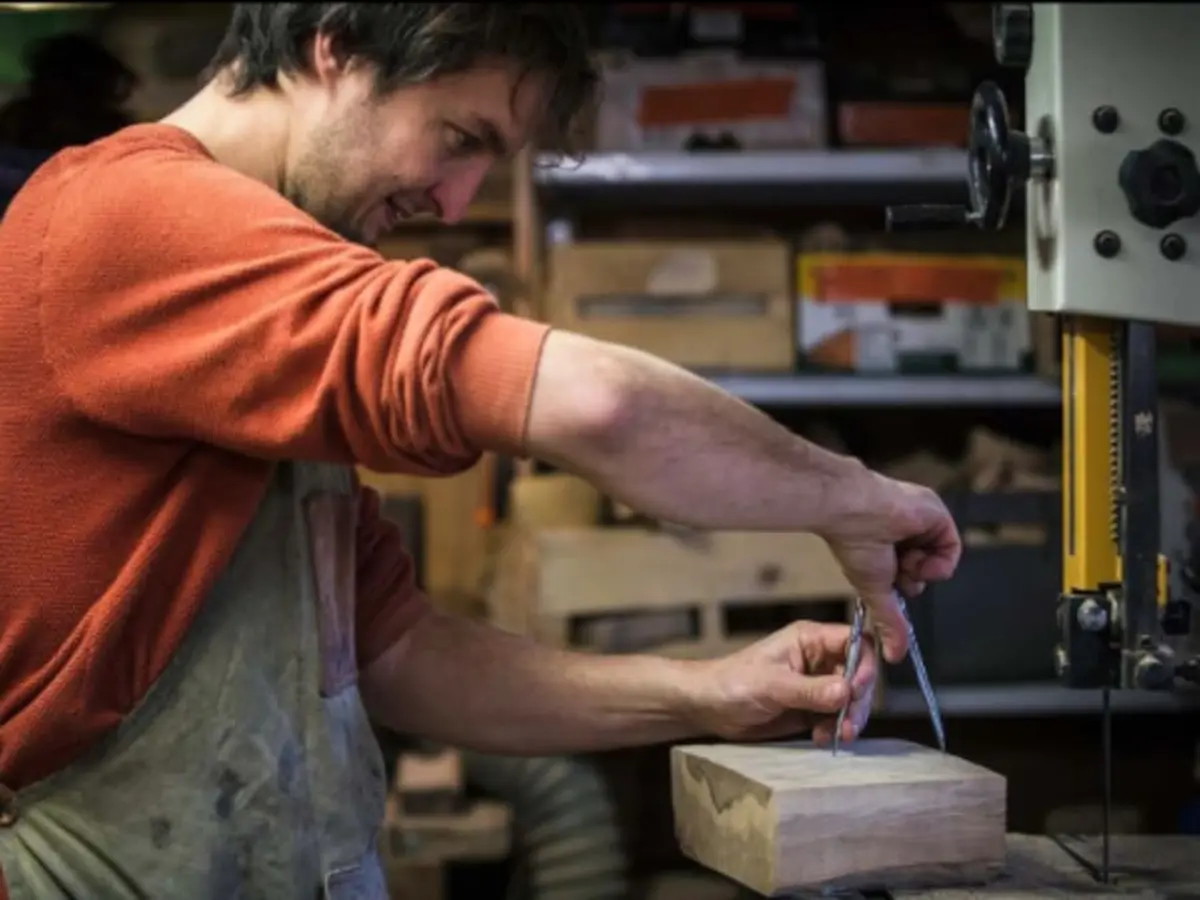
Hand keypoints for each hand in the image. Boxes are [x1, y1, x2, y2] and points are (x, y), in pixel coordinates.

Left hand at [686, 621, 877, 746]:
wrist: (709, 708)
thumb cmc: (732, 683)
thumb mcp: (771, 685)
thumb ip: (810, 689)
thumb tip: (847, 691)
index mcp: (809, 640)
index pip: (854, 642)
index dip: (864, 664)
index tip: (857, 689)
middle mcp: (818, 660)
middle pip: (858, 674)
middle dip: (858, 700)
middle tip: (848, 723)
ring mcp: (816, 685)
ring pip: (851, 699)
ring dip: (850, 718)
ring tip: (838, 735)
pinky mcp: (811, 709)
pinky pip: (836, 718)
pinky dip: (836, 729)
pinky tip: (822, 739)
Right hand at [825, 471, 960, 662]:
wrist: (854, 510)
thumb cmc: (854, 544)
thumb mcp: (875, 591)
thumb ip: (890, 622)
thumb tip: (895, 656)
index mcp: (887, 544)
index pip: (909, 574)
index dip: (904, 584)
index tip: (891, 585)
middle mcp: (906, 532)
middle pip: (926, 569)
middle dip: (912, 577)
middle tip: (894, 571)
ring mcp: (922, 522)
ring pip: (939, 560)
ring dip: (921, 569)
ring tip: (901, 559)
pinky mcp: (937, 513)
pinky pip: (952, 548)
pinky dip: (937, 561)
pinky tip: (917, 556)